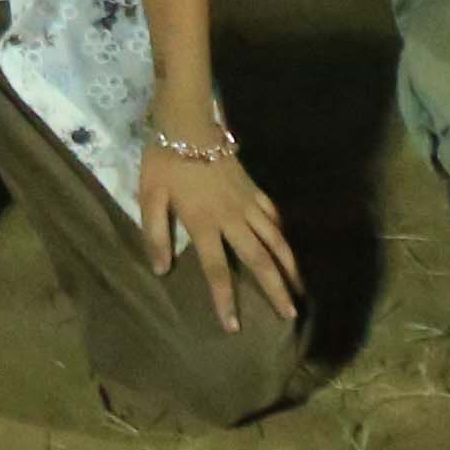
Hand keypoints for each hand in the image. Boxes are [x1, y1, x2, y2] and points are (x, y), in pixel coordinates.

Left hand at [136, 139, 302, 332]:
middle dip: (275, 289)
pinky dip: (282, 234)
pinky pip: (273, 216)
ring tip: (300, 289)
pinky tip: (287, 247)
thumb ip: (156, 234)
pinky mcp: (253, 188)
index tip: (234, 326)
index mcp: (204, 223)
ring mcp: (247, 202)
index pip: (217, 269)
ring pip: (275, 239)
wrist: (188, 122)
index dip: (225, 299)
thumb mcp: (150, 196)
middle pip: (259, 260)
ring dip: (289, 266)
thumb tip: (161, 270)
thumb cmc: (165, 160)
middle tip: (290, 315)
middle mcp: (232, 218)